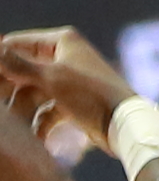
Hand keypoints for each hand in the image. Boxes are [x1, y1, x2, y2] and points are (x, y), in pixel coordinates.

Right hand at [0, 27, 134, 157]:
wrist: (123, 124)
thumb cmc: (90, 93)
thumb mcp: (51, 78)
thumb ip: (18, 65)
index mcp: (62, 41)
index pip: (16, 44)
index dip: (0, 61)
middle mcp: (64, 56)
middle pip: (21, 71)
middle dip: (8, 89)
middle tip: (1, 108)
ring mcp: (67, 81)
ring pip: (30, 93)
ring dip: (21, 110)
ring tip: (13, 126)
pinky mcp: (71, 103)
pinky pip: (45, 111)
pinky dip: (39, 125)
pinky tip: (36, 139)